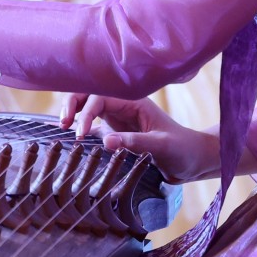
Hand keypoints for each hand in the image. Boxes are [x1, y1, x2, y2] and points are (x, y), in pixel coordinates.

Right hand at [61, 94, 218, 183]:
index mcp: (134, 101)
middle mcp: (123, 105)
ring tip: (63, 128)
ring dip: (74, 113)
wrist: (194, 161)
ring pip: (88, 107)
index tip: (80, 133)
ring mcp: (118, 118)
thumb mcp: (162, 146)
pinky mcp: (116, 131)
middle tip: (62, 124)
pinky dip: (80, 125)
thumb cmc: (183, 149)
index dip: (86, 111)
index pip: (100, 97)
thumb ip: (135, 142)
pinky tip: (71, 135)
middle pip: (89, 95)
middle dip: (73, 104)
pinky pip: (94, 124)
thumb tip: (105, 141)